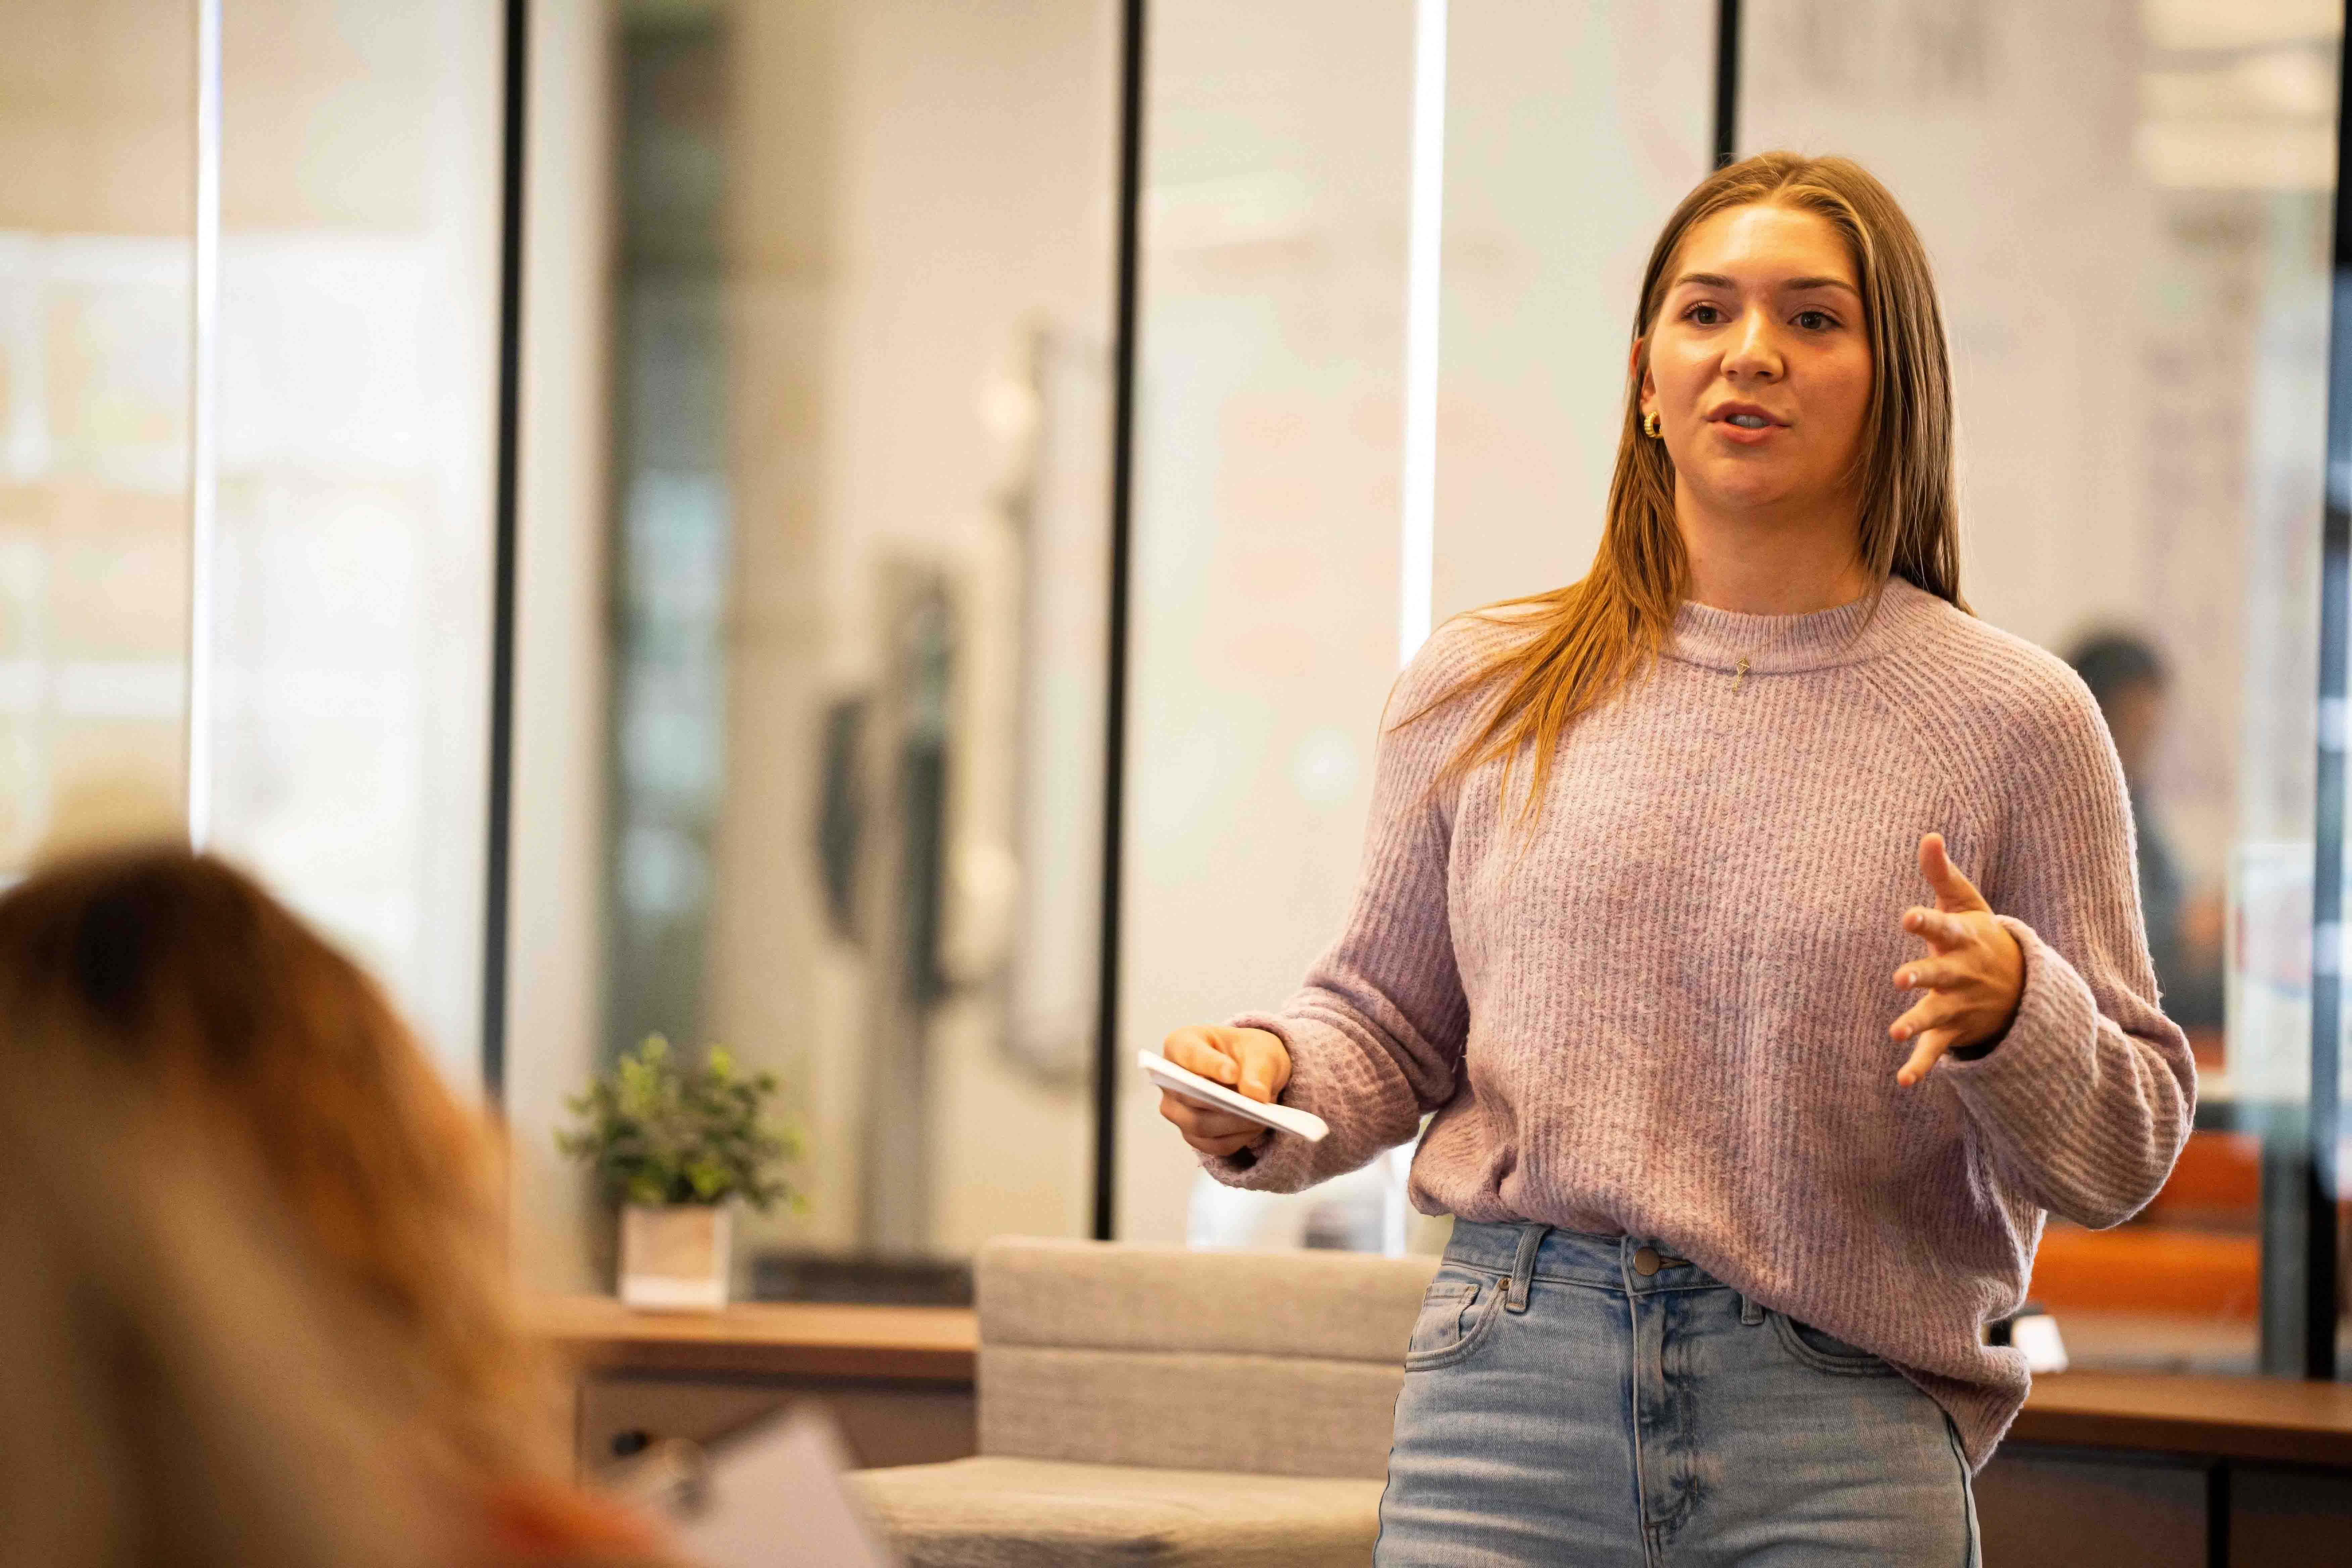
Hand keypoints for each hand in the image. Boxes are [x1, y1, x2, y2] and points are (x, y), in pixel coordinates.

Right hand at [1156, 1025, 1292, 1157]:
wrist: (1251, 1073)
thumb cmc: (1249, 1054)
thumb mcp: (1261, 1051)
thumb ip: (1259, 1070)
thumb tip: (1256, 1096)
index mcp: (1180, 1044)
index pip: (1188, 1054)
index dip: (1209, 1065)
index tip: (1232, 1073)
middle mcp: (1170, 1080)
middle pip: (1188, 1097)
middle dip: (1223, 1103)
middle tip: (1254, 1106)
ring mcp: (1177, 1109)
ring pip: (1199, 1125)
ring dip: (1233, 1124)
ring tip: (1261, 1117)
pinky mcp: (1192, 1133)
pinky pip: (1212, 1144)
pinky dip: (1237, 1138)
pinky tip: (1255, 1128)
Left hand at [1889, 833, 2023, 1085]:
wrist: (2020, 985)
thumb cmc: (1981, 936)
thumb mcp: (1966, 904)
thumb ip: (1942, 874)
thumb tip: (1928, 835)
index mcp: (1963, 940)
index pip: (1943, 928)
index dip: (1925, 922)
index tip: (1907, 917)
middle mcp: (1961, 974)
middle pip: (1940, 974)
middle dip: (1922, 976)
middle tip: (1899, 978)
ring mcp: (1959, 1004)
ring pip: (1936, 1015)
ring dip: (1917, 1023)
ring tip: (1897, 1032)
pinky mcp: (1953, 1030)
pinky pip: (1937, 1051)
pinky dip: (1921, 1067)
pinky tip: (1903, 1080)